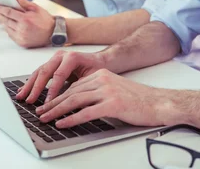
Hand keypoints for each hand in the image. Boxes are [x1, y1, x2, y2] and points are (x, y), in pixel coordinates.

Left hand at [0, 0, 54, 47]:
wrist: (53, 33)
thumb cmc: (45, 20)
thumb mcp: (35, 8)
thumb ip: (23, 2)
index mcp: (25, 19)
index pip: (8, 13)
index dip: (1, 9)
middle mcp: (22, 29)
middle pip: (5, 21)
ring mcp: (21, 37)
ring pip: (7, 29)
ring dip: (2, 23)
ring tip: (0, 18)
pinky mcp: (22, 43)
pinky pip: (11, 36)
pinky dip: (8, 30)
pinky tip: (7, 26)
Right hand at [16, 50, 105, 103]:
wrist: (101, 60)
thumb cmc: (98, 70)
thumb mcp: (93, 78)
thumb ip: (81, 87)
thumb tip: (73, 103)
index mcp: (72, 57)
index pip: (59, 75)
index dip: (52, 90)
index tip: (48, 103)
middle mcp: (62, 55)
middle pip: (45, 71)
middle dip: (35, 88)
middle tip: (30, 101)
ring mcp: (55, 58)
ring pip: (39, 71)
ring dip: (29, 85)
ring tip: (21, 97)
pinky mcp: (52, 63)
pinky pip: (39, 72)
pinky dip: (31, 82)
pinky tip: (24, 90)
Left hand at [36, 69, 168, 128]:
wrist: (159, 103)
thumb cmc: (139, 100)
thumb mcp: (115, 90)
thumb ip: (97, 93)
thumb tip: (78, 104)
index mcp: (102, 74)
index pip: (74, 85)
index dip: (58, 95)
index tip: (47, 104)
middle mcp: (103, 80)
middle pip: (71, 92)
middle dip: (53, 103)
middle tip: (40, 112)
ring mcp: (107, 91)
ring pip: (75, 100)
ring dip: (56, 110)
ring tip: (45, 119)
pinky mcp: (113, 104)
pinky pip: (86, 112)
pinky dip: (71, 118)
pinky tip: (62, 124)